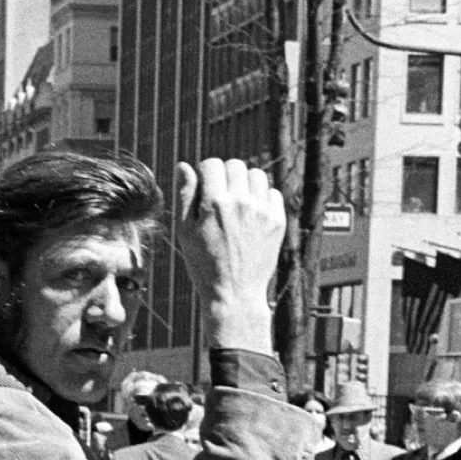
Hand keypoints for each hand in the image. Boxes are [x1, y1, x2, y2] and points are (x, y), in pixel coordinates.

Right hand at [174, 158, 286, 348]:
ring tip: (238, 206)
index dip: (206, 174)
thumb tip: (183, 166)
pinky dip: (263, 199)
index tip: (205, 190)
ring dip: (246, 184)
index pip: (212, 163)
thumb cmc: (204, 265)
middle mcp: (240, 203)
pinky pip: (273, 193)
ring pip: (256, 175)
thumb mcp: (185, 233)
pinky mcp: (277, 221)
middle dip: (226, 177)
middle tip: (221, 200)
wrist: (234, 295)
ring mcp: (262, 212)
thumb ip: (184, 196)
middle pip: (235, 165)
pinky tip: (252, 217)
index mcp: (214, 204)